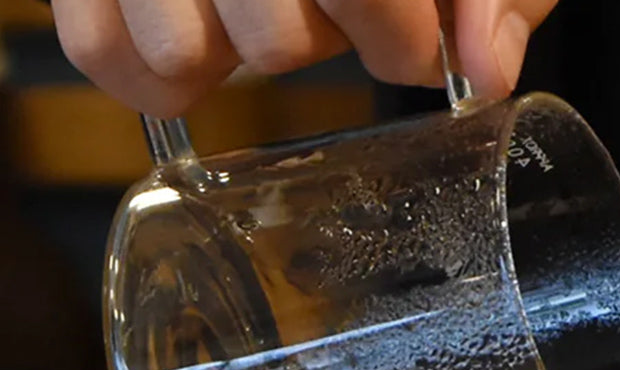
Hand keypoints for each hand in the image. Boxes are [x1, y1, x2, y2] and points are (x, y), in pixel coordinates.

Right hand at [50, 0, 557, 117]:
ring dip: (235, 51)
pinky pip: (99, 49)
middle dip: (315, 38)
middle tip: (331, 8)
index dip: (394, 29)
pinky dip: (150, 76)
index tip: (418, 43)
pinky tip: (201, 52)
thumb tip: (484, 70)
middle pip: (274, 37)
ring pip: (181, 49)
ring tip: (259, 7)